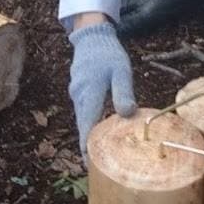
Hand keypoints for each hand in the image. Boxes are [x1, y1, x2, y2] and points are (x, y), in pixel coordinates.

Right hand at [68, 22, 136, 154]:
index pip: (87, 127)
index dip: (88, 148)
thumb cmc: (109, 54)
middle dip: (88, 146)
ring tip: (98, 152)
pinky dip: (89, 122)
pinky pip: (83, 111)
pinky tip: (99, 128)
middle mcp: (79, 96)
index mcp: (90, 94)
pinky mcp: (78, 90)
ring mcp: (76, 93)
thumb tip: (127, 115)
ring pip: (82, 119)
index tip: (91, 165)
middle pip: (82, 127)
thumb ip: (123, 93)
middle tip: (96, 166)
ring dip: (89, 134)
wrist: (92, 36)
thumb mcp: (121, 72)